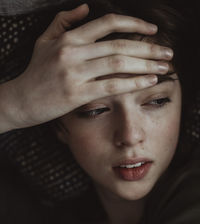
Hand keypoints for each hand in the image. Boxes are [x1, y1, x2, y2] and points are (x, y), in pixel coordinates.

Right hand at [0, 4, 172, 131]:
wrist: (21, 100)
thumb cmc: (35, 72)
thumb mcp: (45, 41)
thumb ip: (64, 21)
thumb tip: (86, 8)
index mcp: (68, 38)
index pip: (107, 24)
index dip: (134, 24)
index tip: (152, 31)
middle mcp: (73, 52)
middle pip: (119, 45)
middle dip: (148, 48)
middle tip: (167, 53)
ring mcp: (75, 73)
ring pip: (118, 64)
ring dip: (145, 65)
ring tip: (162, 67)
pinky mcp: (77, 94)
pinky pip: (111, 86)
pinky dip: (132, 83)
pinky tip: (147, 81)